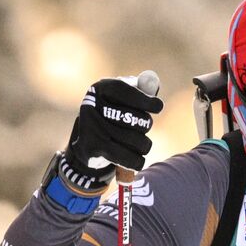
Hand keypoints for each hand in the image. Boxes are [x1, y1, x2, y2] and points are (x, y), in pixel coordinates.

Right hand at [62, 73, 163, 188]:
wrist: (87, 144)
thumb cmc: (115, 116)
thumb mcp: (126, 99)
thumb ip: (142, 91)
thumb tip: (154, 85)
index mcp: (102, 88)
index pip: (128, 92)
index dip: (147, 101)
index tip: (158, 107)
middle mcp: (92, 105)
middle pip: (136, 119)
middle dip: (146, 126)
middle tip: (142, 128)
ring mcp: (90, 127)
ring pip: (136, 140)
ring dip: (144, 145)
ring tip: (139, 144)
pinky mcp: (92, 147)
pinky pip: (128, 157)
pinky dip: (138, 161)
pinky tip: (137, 159)